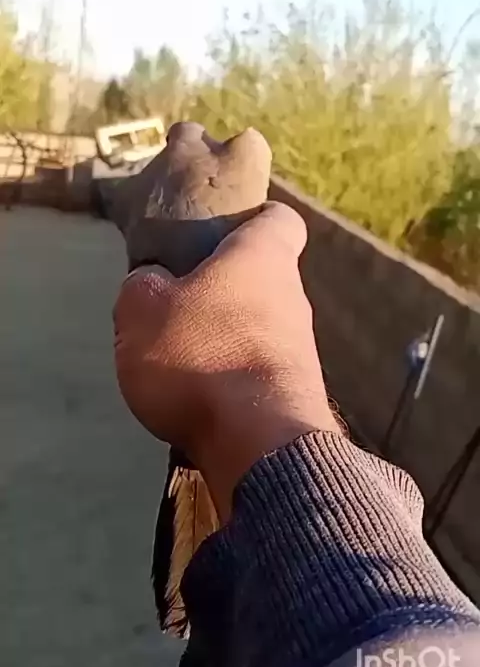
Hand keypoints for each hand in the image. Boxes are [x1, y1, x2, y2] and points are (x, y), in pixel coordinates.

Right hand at [114, 202, 340, 518]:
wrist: (260, 447)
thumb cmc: (199, 357)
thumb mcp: (141, 311)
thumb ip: (142, 287)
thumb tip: (152, 284)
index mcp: (263, 259)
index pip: (279, 218)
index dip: (253, 219)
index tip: (222, 232)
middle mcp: (293, 298)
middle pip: (262, 278)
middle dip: (223, 289)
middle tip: (176, 307)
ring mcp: (301, 349)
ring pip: (259, 328)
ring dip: (224, 339)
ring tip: (178, 362)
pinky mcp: (297, 395)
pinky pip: (258, 374)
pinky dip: (232, 381)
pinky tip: (199, 402)